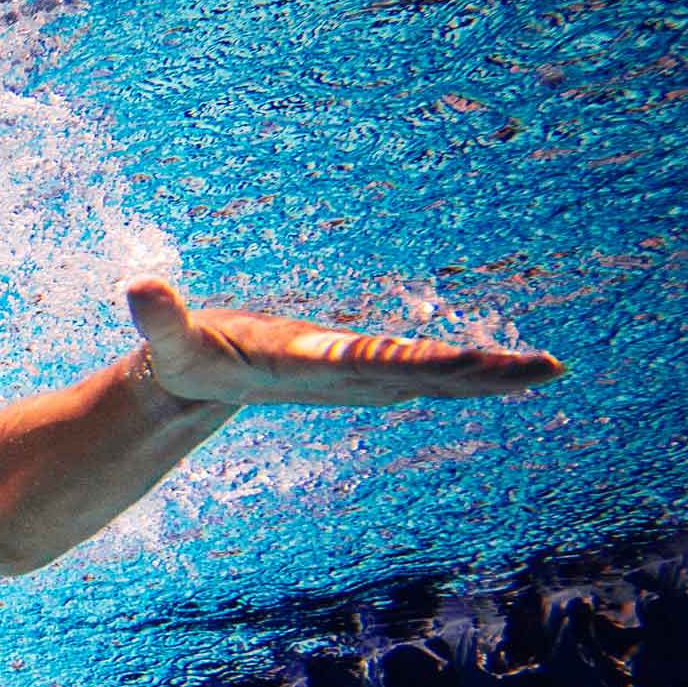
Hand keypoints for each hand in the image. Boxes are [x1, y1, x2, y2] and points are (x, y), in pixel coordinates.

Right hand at [124, 276, 565, 406]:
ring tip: (543, 371)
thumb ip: (158, 319)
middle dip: (482, 374)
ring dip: (483, 376)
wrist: (185, 398)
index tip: (483, 362)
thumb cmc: (177, 363)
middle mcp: (338, 378)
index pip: (379, 362)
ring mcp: (348, 379)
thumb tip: (138, 288)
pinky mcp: (350, 373)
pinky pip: (414, 370)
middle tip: (548, 370)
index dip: (434, 362)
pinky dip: (458, 370)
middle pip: (421, 375)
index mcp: (306, 366)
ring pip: (426, 377)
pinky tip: (494, 368)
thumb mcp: (167, 343)